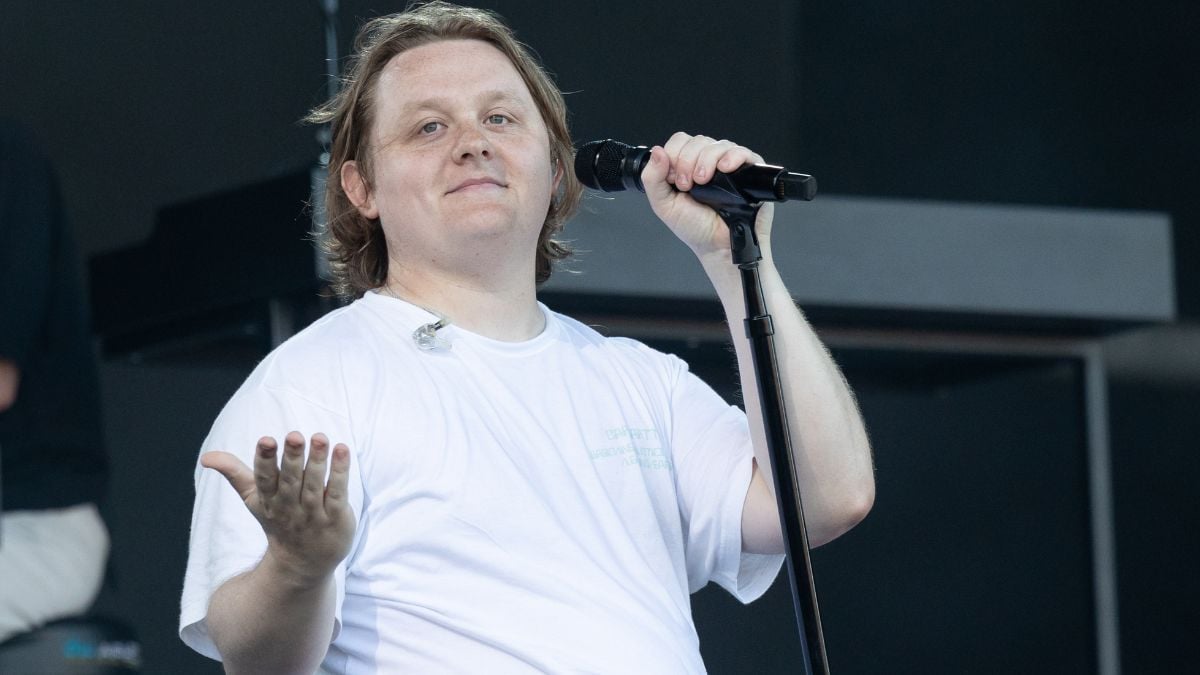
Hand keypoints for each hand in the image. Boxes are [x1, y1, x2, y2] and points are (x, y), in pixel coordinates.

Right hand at [201, 431, 354, 583]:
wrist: (302, 563)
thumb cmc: (278, 520)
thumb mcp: (254, 499)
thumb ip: (234, 473)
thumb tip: (205, 457)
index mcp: (269, 500)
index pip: (265, 479)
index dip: (265, 460)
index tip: (266, 440)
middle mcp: (290, 507)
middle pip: (291, 480)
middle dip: (292, 457)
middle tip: (293, 435)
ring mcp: (313, 514)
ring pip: (314, 484)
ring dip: (317, 460)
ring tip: (320, 437)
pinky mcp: (335, 517)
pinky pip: (337, 492)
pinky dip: (340, 472)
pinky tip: (341, 450)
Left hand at [639, 132, 774, 259]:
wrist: (719, 247)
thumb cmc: (696, 229)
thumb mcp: (664, 205)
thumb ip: (652, 179)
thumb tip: (656, 152)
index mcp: (689, 166)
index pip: (680, 141)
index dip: (674, 155)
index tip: (674, 179)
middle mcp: (709, 162)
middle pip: (698, 140)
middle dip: (687, 161)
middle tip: (687, 186)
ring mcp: (730, 165)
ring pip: (718, 145)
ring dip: (706, 160)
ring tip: (703, 182)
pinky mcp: (750, 172)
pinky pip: (743, 152)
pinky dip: (732, 157)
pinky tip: (724, 169)